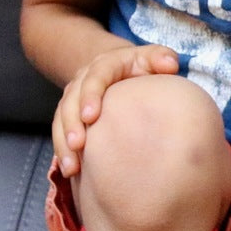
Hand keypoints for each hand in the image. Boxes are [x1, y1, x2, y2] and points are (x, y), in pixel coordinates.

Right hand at [53, 43, 178, 177]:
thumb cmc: (143, 67)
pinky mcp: (70, 114)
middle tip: (77, 145)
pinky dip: (64, 152)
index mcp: (104, 66)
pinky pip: (61, 132)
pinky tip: (72, 173)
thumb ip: (162, 58)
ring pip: (61, 120)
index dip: (90, 96)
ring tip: (72, 168)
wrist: (120, 68)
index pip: (94, 78)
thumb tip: (170, 64)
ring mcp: (74, 98)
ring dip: (63, 144)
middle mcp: (83, 81)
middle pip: (71, 101)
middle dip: (71, 124)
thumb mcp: (153, 58)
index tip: (91, 116)